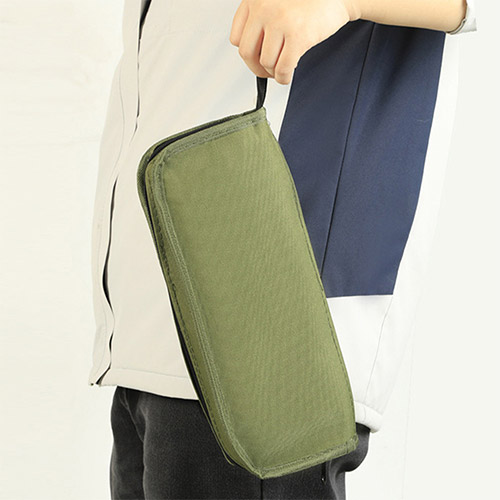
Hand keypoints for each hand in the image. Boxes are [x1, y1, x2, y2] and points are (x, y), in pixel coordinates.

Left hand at [229, 0, 357, 84]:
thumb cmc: (310, 1)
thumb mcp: (276, 2)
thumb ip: (261, 20)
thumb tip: (252, 54)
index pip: (236, 38)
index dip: (248, 53)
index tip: (256, 59)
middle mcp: (264, 8)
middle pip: (247, 53)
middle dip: (257, 68)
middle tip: (267, 71)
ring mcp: (280, 22)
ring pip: (265, 63)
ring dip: (273, 72)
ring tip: (282, 68)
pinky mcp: (298, 36)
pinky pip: (282, 68)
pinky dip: (283, 78)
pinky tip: (287, 75)